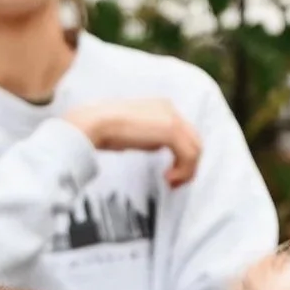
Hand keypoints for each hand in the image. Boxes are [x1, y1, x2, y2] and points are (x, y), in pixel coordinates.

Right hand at [61, 99, 201, 186]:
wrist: (95, 123)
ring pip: (195, 149)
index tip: (169, 174)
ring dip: (186, 171)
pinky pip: (188, 155)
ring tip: (171, 183)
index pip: (184, 132)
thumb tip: (157, 146)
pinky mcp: (170, 131)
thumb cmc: (103, 129)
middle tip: (174, 182)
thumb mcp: (132, 131)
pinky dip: (183, 171)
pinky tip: (168, 178)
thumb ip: (148, 135)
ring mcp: (172, 118)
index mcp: (161, 107)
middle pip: (194, 140)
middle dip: (188, 165)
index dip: (181, 156)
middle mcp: (169, 109)